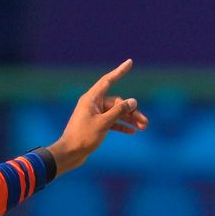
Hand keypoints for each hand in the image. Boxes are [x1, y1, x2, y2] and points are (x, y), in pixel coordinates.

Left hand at [47, 59, 147, 175]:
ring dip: (129, 119)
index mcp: (91, 99)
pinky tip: (133, 132)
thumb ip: (119, 111)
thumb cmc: (83, 137)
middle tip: (145, 122)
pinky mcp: (95, 125)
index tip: (129, 62)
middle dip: (131, 111)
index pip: (107, 80)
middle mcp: (92, 104)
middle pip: (116, 102)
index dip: (119, 71)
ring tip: (144, 127)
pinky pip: (111, 122)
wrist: (69, 153)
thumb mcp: (104, 123)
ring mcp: (94, 114)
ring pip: (115, 113)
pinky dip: (121, 126)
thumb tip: (133, 101)